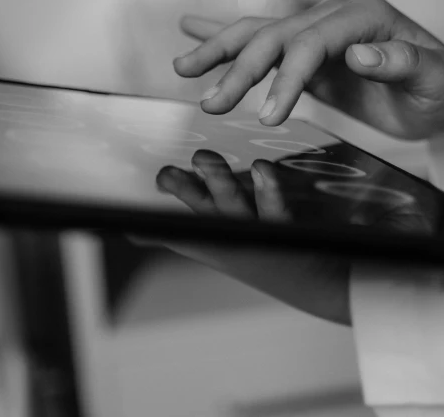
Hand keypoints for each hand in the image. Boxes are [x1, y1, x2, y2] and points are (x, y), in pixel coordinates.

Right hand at [129, 150, 351, 324]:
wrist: (315, 286)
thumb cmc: (263, 258)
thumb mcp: (219, 248)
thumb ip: (182, 236)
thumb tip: (138, 234)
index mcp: (213, 240)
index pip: (176, 233)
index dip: (150, 227)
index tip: (128, 220)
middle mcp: (230, 237)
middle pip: (200, 211)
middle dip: (182, 191)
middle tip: (163, 175)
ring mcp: (256, 235)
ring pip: (232, 204)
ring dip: (217, 180)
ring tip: (203, 158)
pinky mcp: (284, 230)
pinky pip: (275, 207)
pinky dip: (268, 188)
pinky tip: (261, 167)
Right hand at [174, 0, 443, 139]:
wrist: (439, 92)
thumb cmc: (440, 87)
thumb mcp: (435, 78)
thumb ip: (402, 62)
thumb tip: (359, 52)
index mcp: (363, 16)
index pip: (311, 44)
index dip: (285, 79)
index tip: (267, 117)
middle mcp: (333, 17)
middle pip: (275, 38)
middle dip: (240, 72)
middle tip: (212, 105)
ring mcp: (315, 31)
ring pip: (258, 33)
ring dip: (219, 51)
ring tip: (183, 67)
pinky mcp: (305, 52)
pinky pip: (261, 38)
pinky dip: (225, 35)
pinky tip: (193, 30)